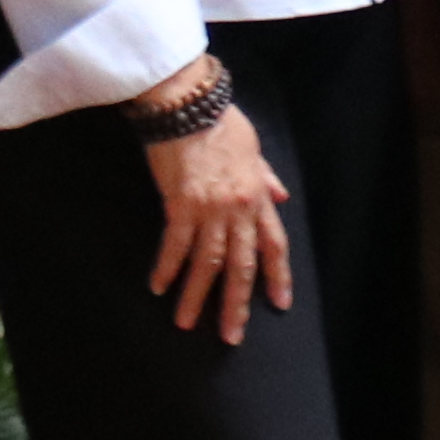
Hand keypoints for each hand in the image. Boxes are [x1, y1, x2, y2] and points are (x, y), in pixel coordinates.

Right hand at [139, 75, 291, 345]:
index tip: (279, 303)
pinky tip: (159, 288)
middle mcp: (238, 209)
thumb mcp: (255, 149)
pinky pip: (174, 244)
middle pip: (241, 265)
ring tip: (186, 324)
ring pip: (206, 263)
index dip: (277, 276)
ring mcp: (209, 209)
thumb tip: (280, 198)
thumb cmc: (222, 121)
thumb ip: (266, 178)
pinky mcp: (179, 204)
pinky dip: (167, 268)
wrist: (189, 104)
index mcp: (258, 197)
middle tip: (232, 335)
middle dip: (236, 304)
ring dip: (196, 296)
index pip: (273, 245)